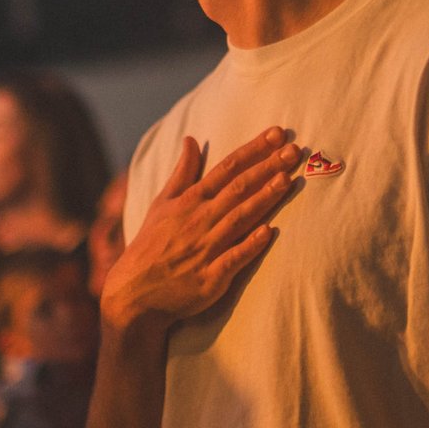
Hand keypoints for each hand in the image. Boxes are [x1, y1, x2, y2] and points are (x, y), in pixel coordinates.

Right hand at [102, 128, 302, 330]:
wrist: (134, 293)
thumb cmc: (150, 245)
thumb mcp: (161, 203)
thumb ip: (182, 172)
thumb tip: (191, 139)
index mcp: (190, 201)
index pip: (227, 168)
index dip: (253, 150)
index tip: (276, 134)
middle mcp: (199, 220)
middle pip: (238, 188)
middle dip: (267, 167)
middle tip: (294, 150)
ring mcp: (205, 249)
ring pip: (239, 218)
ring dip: (264, 198)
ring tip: (287, 179)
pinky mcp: (210, 278)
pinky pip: (233, 258)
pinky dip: (250, 245)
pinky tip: (269, 232)